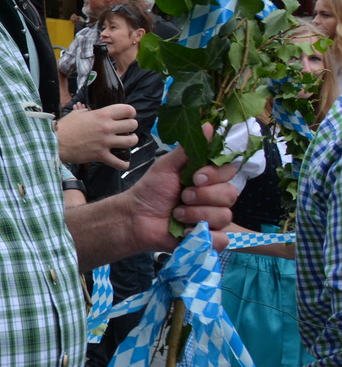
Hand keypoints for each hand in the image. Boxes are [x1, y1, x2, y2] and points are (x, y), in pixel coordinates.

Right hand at [57, 104, 136, 169]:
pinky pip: (118, 163)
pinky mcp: (101, 155)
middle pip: (133, 125)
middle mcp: (106, 127)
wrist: (55, 142)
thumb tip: (95, 113)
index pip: (127, 110)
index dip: (130, 112)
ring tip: (127, 141)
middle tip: (127, 129)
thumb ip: (91, 113)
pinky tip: (124, 163)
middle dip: (132, 126)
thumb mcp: (79, 114)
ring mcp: (105, 142)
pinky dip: (123, 164)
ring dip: (131, 141)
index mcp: (102, 115)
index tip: (128, 115)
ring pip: (131, 141)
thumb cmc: (65, 126)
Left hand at [124, 142, 238, 252]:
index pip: (229, 172)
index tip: (195, 177)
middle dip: (203, 196)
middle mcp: (215, 198)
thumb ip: (188, 150)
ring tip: (176, 214)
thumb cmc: (151, 190)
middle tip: (182, 196)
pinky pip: (221, 240)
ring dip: (195, 214)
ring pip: (224, 216)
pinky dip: (202, 235)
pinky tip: (185, 231)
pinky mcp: (208, 239)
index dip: (215, 175)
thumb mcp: (167, 166)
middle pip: (230, 194)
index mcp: (208, 179)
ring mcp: (213, 219)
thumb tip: (209, 126)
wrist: (135, 216)